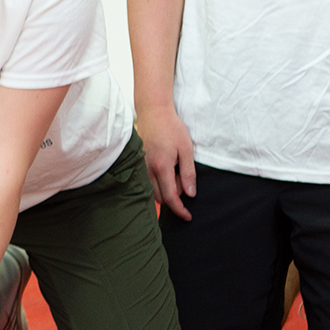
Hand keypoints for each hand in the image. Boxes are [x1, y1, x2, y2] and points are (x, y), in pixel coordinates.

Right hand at [138, 104, 195, 219]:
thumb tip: (190, 194)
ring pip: (153, 190)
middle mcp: (148, 170)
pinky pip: (148, 181)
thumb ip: (188, 173)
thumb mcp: (187, 150)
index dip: (180, 210)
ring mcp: (141, 167)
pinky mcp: (139, 163)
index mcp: (162, 167)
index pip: (171, 197)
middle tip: (184, 178)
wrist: (153, 112)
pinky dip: (158, 182)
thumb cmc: (172, 128)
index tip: (188, 217)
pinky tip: (167, 168)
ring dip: (166, 188)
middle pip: (161, 197)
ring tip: (176, 170)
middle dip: (175, 195)